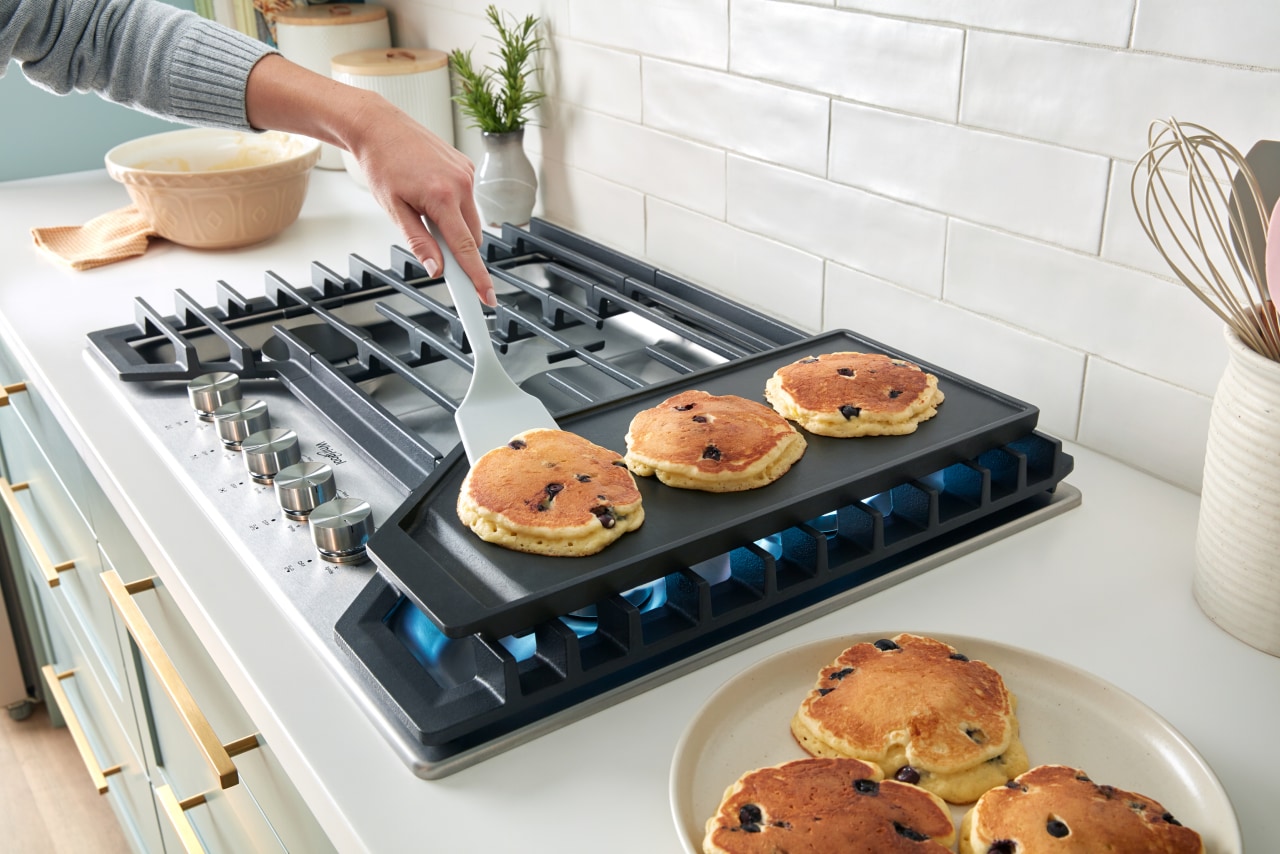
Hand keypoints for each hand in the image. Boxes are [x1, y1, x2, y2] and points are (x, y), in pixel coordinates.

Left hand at [244, 54, 496, 304]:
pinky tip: (431, 193)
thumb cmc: (381, 164)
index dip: (477, 277)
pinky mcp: (467, 166)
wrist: (379, 126)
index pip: (466, 249)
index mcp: (442, 197)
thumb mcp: (394, 210)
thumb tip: (435, 269)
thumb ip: (418, 242)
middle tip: (433, 247)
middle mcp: (461, 184)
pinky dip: (455, 207)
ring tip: (423, 210)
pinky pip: (467, 199)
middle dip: (458, 249)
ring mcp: (467, 174)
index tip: (486, 297)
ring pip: (471, 219)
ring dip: (455, 227)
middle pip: (472, 237)